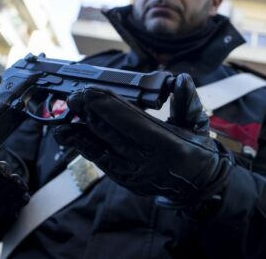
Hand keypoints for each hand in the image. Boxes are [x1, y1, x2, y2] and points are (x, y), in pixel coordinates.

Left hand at [55, 73, 232, 203]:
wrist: (197, 186)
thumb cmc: (197, 150)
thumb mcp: (197, 124)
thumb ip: (187, 101)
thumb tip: (182, 79)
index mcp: (170, 146)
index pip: (135, 123)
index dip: (111, 107)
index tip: (93, 92)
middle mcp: (150, 162)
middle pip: (114, 134)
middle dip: (91, 113)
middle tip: (76, 95)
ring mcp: (136, 174)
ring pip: (103, 148)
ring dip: (83, 129)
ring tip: (68, 112)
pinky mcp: (126, 180)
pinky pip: (101, 161)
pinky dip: (84, 146)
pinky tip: (69, 134)